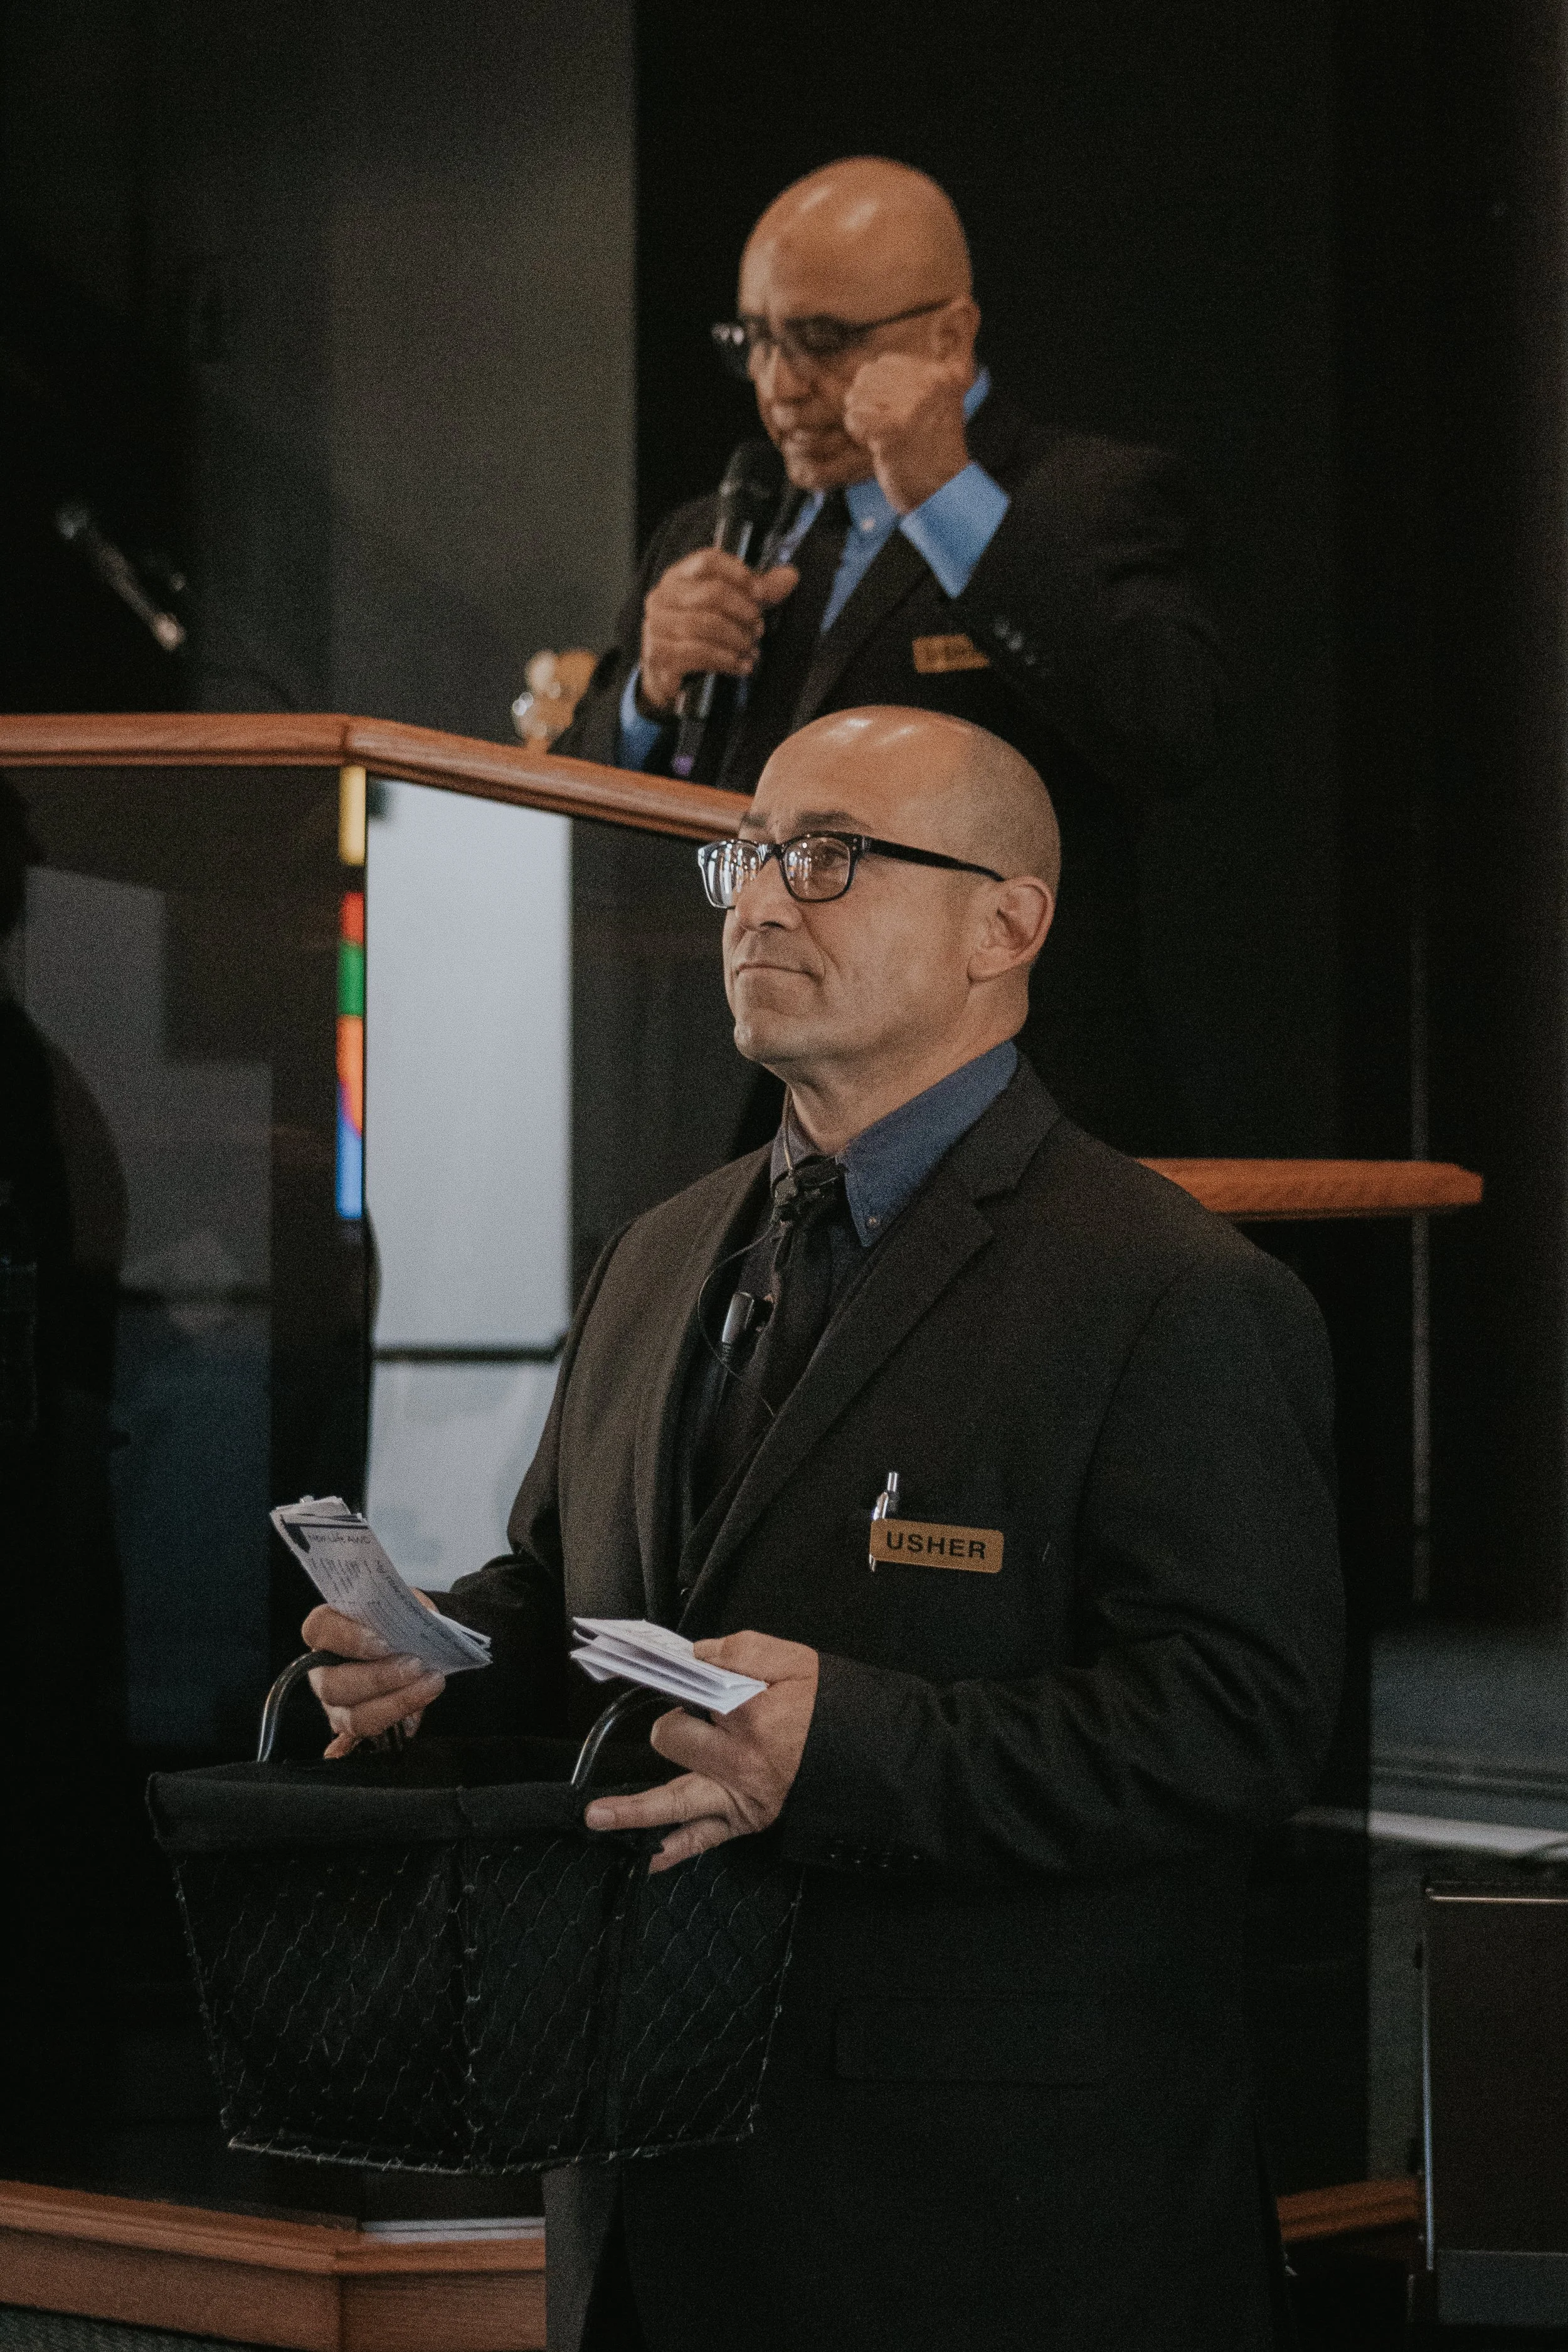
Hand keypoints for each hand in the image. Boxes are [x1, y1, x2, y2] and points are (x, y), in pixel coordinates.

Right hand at [303, 1601, 446, 1759]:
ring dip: (395, 1702)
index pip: (320, 1630)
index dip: (349, 1639)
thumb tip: (418, 1625)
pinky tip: (418, 1707)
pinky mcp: (353, 1722)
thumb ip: (403, 1612)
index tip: (384, 1643)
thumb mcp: (403, 1603)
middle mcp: (322, 1668)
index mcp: (326, 1628)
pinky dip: (397, 1717)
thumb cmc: (401, 1618)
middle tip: (416, 1666)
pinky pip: (369, 1732)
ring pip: (351, 1716)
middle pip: (332, 1684)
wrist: (415, 1639)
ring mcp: (334, 1701)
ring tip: (430, 1684)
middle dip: (378, 1678)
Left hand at [583, 1633, 818, 1872]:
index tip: (676, 1675)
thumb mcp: (793, 1660)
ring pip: (674, 1802)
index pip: (690, 1693)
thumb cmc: (828, 1707)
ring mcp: (739, 1796)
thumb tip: (698, 1654)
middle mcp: (739, 1760)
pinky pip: (701, 1840)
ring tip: (597, 1815)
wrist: (863, 1750)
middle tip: (692, 1718)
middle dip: (672, 1726)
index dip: (680, 1683)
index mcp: (750, 1714)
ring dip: (633, 1809)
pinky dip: (671, 1851)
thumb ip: (740, 1650)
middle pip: (672, 1741)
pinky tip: (644, 1858)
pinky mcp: (745, 1819)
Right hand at [639, 550, 798, 714]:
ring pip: (705, 625)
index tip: (761, 593)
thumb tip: (790, 576)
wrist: (670, 675)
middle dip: (743, 612)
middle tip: (759, 628)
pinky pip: (698, 653)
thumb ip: (759, 591)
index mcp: (679, 576)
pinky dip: (726, 660)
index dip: (739, 574)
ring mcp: (657, 626)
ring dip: (737, 639)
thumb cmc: (701, 635)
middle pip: (711, 593)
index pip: (708, 560)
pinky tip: (741, 666)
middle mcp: (662, 597)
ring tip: (751, 649)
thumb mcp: (731, 609)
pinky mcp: (660, 655)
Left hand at [841, 352, 970, 514]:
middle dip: (866, 402)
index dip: (877, 388)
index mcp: (937, 374)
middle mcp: (927, 385)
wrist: (942, 492)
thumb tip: (873, 366)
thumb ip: (914, 380)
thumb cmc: (931, 452)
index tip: (893, 414)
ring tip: (882, 437)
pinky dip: (859, 434)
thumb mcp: (934, 404)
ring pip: (857, 395)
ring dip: (862, 419)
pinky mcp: (894, 430)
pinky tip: (877, 446)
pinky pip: (854, 418)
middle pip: (867, 376)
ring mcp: (911, 406)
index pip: (884, 362)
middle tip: (885, 428)